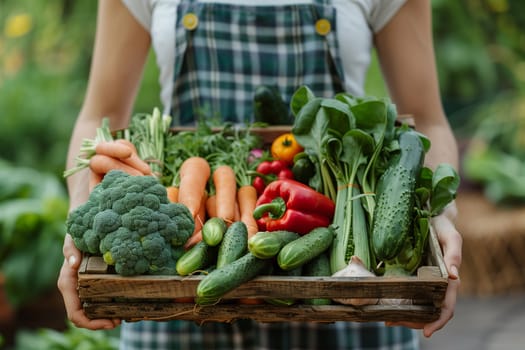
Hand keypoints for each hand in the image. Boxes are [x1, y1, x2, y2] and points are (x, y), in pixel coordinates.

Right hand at [57, 234, 120, 329]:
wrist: (83, 228)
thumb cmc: (77, 234)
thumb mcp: (72, 239)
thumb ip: (70, 249)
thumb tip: (73, 263)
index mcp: (67, 283)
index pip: (75, 313)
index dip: (90, 323)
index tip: (109, 322)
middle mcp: (74, 289)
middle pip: (84, 317)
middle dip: (100, 323)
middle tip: (119, 321)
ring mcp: (83, 288)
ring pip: (91, 311)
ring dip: (105, 317)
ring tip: (122, 316)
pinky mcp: (92, 283)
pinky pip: (97, 301)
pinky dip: (108, 307)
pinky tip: (121, 305)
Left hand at [385, 202, 461, 336]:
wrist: (432, 216)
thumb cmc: (443, 226)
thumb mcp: (451, 236)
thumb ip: (454, 255)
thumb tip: (454, 277)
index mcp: (450, 279)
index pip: (447, 306)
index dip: (438, 321)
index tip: (426, 332)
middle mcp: (438, 284)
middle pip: (430, 311)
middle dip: (414, 321)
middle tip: (392, 322)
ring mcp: (427, 281)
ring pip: (419, 305)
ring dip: (405, 315)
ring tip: (387, 318)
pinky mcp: (416, 275)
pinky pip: (409, 294)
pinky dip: (400, 302)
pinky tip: (386, 304)